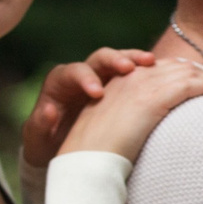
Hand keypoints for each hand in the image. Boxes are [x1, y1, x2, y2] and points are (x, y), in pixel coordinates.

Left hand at [23, 48, 157, 168]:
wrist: (61, 145)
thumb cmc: (48, 142)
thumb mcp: (39, 137)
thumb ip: (40, 124)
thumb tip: (49, 111)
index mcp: (61, 82)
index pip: (74, 72)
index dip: (87, 79)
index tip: (98, 93)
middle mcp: (84, 74)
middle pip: (100, 58)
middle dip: (115, 60)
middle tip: (128, 69)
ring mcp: (104, 77)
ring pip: (121, 60)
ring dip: (136, 60)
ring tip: (152, 63)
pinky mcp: (121, 85)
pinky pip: (136, 73)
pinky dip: (148, 72)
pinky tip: (163, 73)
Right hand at [56, 57, 202, 160]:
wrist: (86, 160)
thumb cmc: (97, 155)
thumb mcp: (112, 130)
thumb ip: (128, 122)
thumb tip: (144, 132)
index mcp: (118, 83)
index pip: (155, 69)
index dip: (179, 73)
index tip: (196, 83)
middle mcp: (130, 79)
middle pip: (173, 67)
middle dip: (197, 73)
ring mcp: (141, 86)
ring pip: (184, 73)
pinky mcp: (153, 99)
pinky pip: (189, 86)